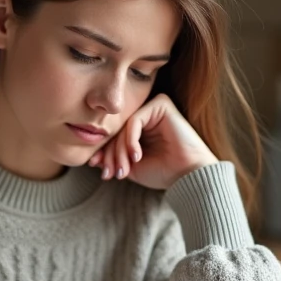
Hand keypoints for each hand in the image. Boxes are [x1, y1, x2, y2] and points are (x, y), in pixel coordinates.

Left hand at [87, 94, 218, 189]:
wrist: (189, 175)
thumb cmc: (164, 172)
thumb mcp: (131, 167)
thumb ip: (114, 158)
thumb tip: (92, 157)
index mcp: (141, 128)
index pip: (114, 136)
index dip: (105, 153)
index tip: (100, 170)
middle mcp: (147, 115)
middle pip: (117, 130)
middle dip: (110, 154)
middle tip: (109, 173)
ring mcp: (153, 108)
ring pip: (124, 126)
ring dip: (119, 151)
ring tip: (123, 170)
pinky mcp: (161, 104)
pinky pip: (134, 121)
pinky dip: (131, 140)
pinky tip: (136, 156)